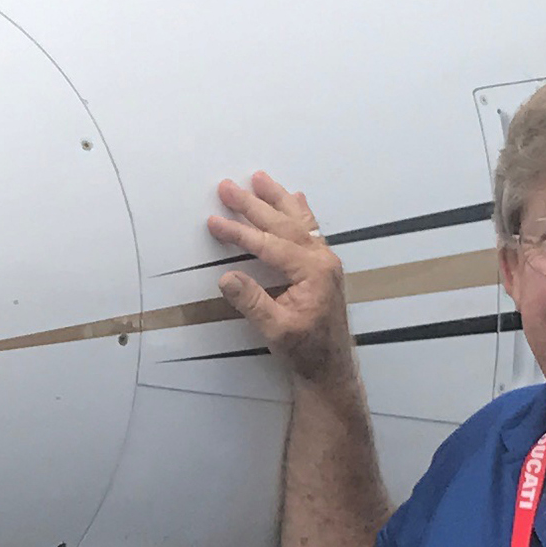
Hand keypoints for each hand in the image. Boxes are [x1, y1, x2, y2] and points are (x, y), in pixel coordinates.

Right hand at [203, 170, 356, 383]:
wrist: (330, 368)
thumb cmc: (306, 352)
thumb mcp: (275, 330)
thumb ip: (252, 302)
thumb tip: (227, 278)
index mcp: (313, 272)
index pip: (269, 244)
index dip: (239, 232)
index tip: (214, 222)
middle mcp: (322, 260)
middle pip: (283, 224)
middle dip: (253, 204)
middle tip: (228, 187)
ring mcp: (325, 262)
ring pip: (299, 221)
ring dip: (277, 198)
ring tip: (259, 178)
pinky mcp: (323, 267)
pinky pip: (309, 230)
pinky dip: (297, 211)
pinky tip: (294, 198)